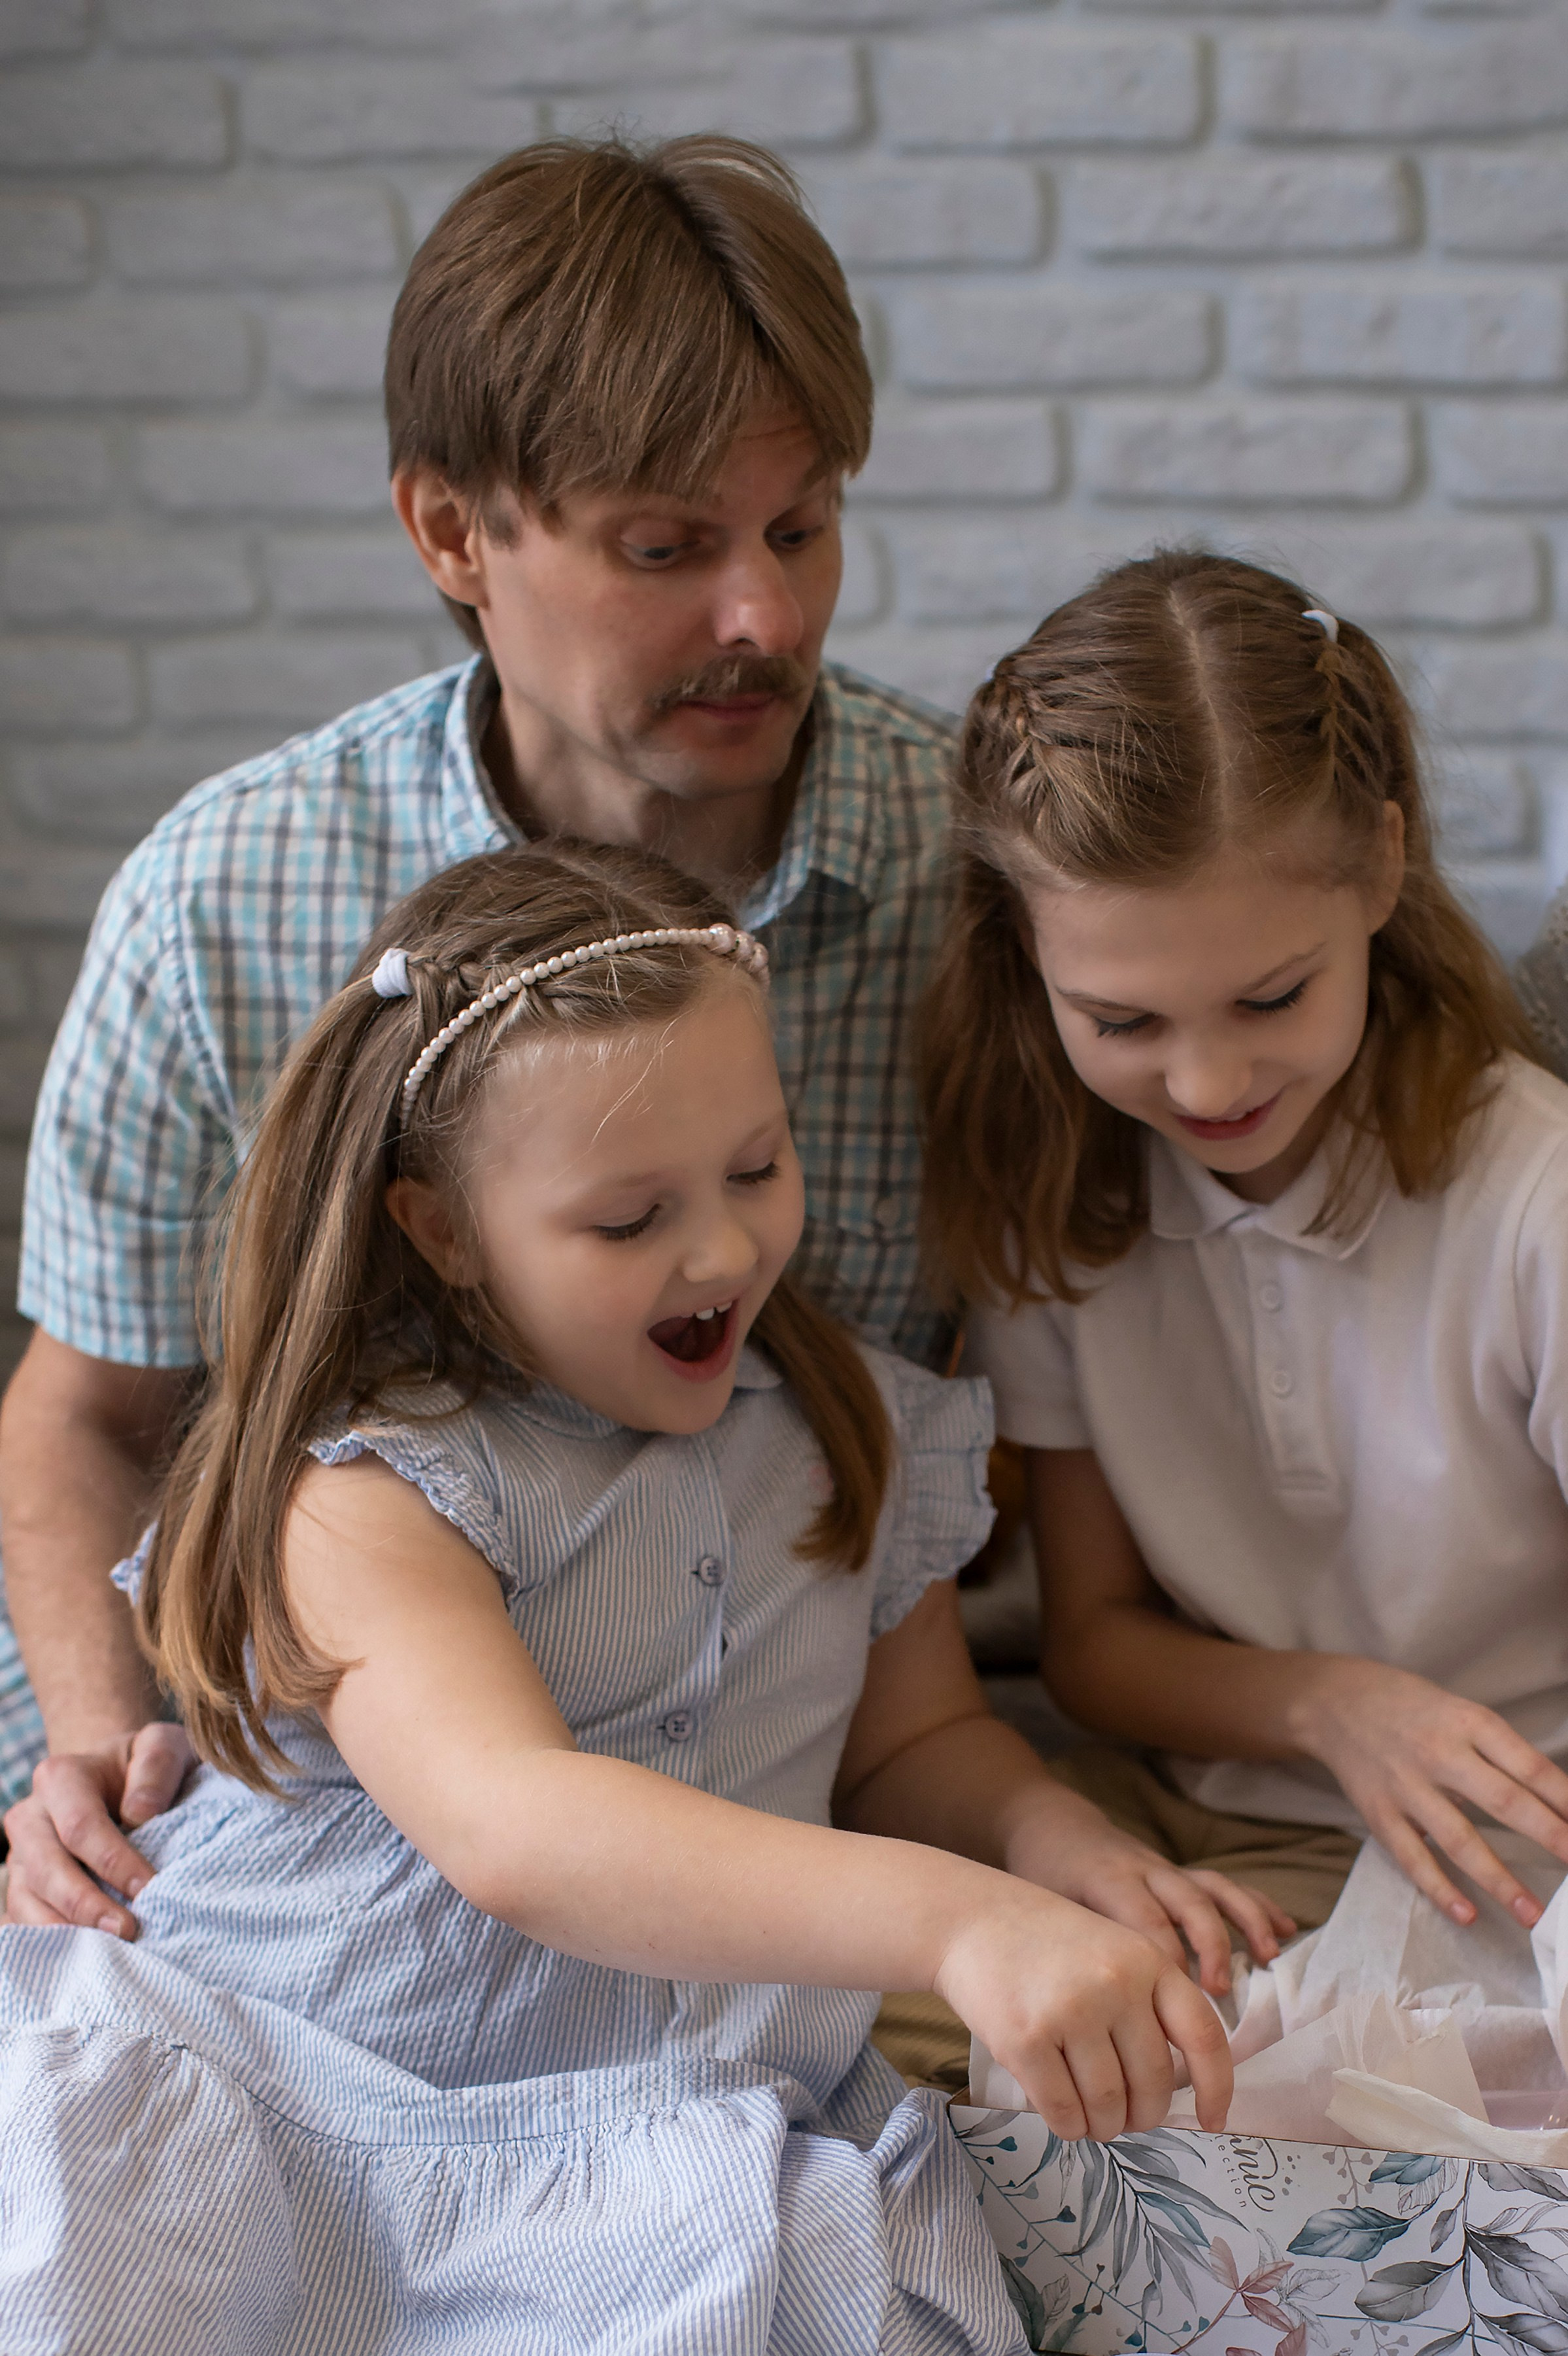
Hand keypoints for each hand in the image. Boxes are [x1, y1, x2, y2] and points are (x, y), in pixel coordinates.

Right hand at [3, 1722, 194, 1936]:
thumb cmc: (145, 1766)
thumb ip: (157, 1766)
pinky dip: (50, 1941)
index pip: (81, 1826)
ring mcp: (21, 1855)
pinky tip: (85, 1957)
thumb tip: (140, 1814)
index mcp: (61, 1777)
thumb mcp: (162, 1745)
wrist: (118, 1777)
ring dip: (66, 1931)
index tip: (150, 1888)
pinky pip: (23, 1920)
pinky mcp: (23, 1886)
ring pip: (28, 1901)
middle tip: (129, 1931)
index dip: (114, 1861)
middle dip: (87, 1905)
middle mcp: (30, 1816)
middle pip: (47, 1869)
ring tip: (108, 1953)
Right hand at [936, 1880, 1232, 2140]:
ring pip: (1108, 2105)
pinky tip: (1062, 2115)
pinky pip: (1063, 2111)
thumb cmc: (1046, 1945)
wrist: (970, 1918)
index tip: (1213, 2121)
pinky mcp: (1026, 2038)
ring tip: (1092, 2117)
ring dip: (1103, 2126)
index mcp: (1147, 1960)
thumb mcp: (1112, 1951)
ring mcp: (1070, 2010)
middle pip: (1153, 2083)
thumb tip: (1177, 2091)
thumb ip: (1147, 2006)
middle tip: (1125, 2117)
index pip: (1204, 2035)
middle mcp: (1116, 1983)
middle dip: (1142, 2115)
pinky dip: (1068, 2126)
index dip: (1218, 2087)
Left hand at [1005, 1786, 1295, 1998]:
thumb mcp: (1046, 1911)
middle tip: (1219, 1992)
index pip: (1144, 1922)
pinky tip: (1287, 1930)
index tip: (1179, 2006)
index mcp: (1107, 1882)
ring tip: (1270, 1957)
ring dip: (1245, 1922)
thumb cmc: (1044, 1879)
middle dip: (1209, 1947)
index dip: (1167, 1963)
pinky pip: (1224, 1885)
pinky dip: (1257, 1905)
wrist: (1051, 1826)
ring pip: (1213, 1888)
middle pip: (1186, 1901)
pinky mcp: (1179, 1872)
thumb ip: (1072, 1959)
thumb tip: (1088, 2035)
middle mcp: (1143, 1871)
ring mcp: (1166, 1870)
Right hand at [1295, 1657, 1567, 1927]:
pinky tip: (1467, 1914)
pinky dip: (1440, 1888)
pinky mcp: (1380, 1813)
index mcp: (1467, 1722)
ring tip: (1533, 1914)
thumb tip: (1553, 1803)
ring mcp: (1407, 1786)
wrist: (1332, 1701)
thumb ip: (1499, 1753)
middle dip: (1549, 1836)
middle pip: (1502, 1800)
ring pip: (1459, 1839)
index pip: (1527, 1765)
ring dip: (1499, 1880)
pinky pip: (1413, 1858)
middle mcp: (1438, 1752)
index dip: (1564, 1798)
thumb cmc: (1411, 1708)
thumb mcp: (1460, 1713)